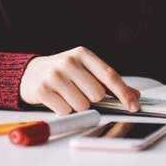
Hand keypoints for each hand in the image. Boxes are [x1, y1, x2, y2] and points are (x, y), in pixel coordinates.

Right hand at [20, 46, 140, 114]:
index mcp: (83, 54)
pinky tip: (58, 100)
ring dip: (78, 107)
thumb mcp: (86, 70)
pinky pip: (65, 111)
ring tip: (68, 96)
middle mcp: (69, 62)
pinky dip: (65, 111)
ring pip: (82, 105)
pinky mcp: (43, 90)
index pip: (109, 75)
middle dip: (93, 100)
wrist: (31, 73)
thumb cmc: (64, 72)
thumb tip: (134, 96)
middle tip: (81, 93)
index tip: (133, 105)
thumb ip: (109, 83)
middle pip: (96, 94)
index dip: (123, 93)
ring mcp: (55, 75)